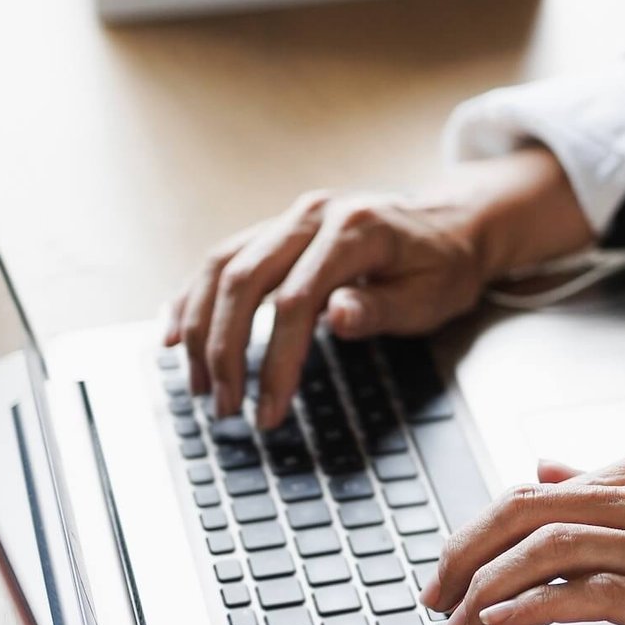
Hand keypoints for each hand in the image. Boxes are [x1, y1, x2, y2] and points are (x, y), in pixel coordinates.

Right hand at [161, 148, 591, 427]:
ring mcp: (290, 217)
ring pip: (221, 267)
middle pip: (244, 281)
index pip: (295, 301)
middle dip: (224, 351)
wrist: (451, 226)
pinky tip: (173, 333)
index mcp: (355, 230)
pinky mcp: (276, 229)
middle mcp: (313, 215)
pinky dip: (192, 296)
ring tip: (200, 385)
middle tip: (225, 407)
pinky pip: (221, 258)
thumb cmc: (443, 268)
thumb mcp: (430, 296)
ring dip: (200, 328)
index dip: (275, 361)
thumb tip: (336, 316)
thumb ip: (381, 307)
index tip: (267, 410)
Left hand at [424, 449, 624, 624]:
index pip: (541, 487)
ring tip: (455, 618)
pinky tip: (502, 622)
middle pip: (524, 509)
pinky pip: (587, 593)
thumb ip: (620, 483)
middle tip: (433, 592)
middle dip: (463, 551)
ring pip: (545, 548)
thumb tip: (549, 468)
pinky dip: (532, 606)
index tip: (456, 563)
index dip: (483, 527)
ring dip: (483, 585)